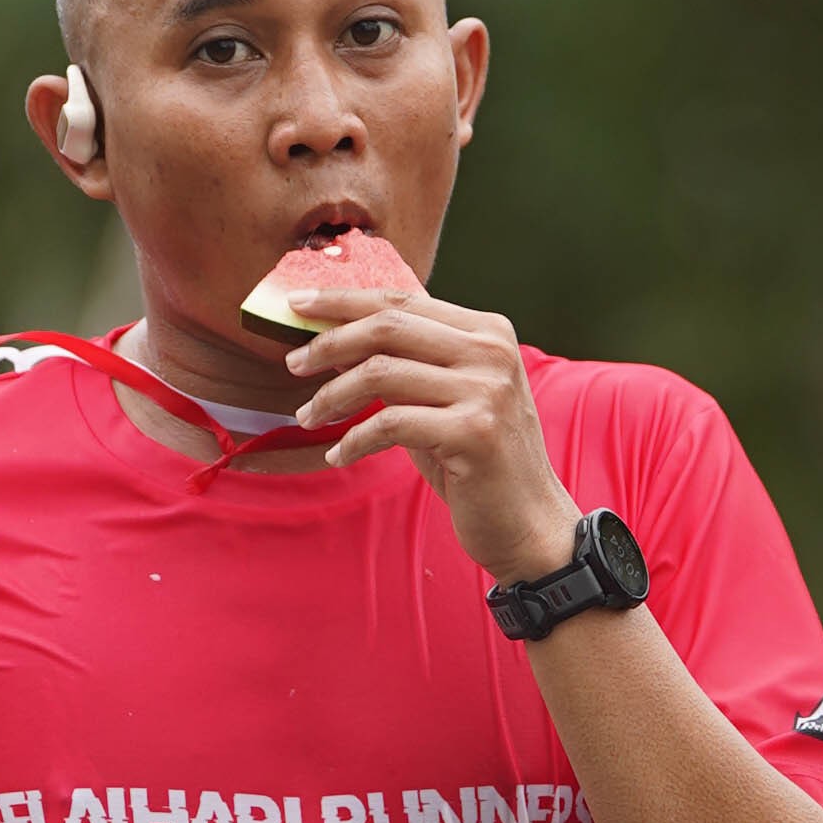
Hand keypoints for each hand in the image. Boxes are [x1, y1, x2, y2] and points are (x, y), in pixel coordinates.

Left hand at [283, 287, 580, 584]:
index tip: (298, 303)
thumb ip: (405, 364)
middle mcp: (491, 352)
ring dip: (332, 395)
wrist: (530, 522)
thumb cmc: (477, 461)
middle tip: (292, 362)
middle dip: (329, 342)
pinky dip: (354, 438)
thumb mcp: (444, 399)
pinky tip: (339, 454)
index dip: (344, 299)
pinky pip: (389, 423)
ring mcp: (486, 390)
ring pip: (381, 372)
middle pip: (388, 327)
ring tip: (308, 416)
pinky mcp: (473, 431)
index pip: (403, 300)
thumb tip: (335, 339)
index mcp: (488, 332)